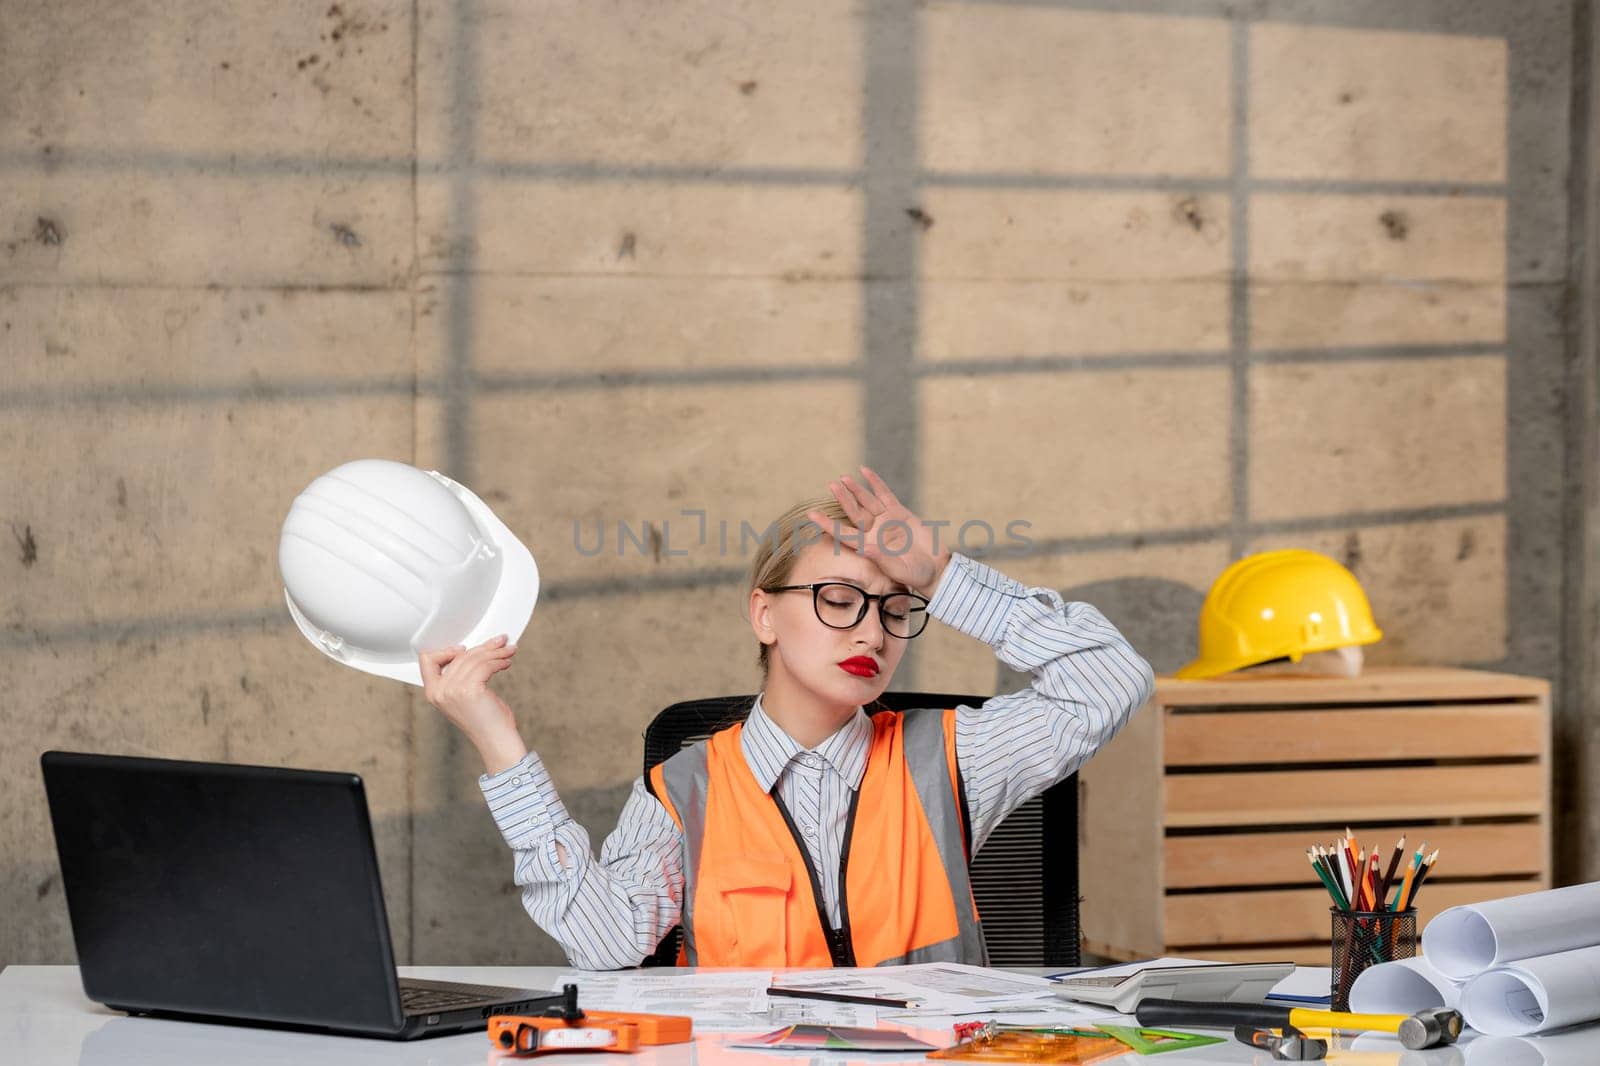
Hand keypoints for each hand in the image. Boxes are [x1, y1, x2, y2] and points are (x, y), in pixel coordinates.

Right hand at [419, 636, 527, 773]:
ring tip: (509, 651)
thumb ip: (460, 677)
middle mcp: (439, 692)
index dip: (446, 650)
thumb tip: (476, 651)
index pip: (428, 660)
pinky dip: (499, 660)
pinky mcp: (469, 690)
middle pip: (460, 656)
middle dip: (484, 647)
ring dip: (496, 652)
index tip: (465, 648)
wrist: (495, 741)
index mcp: (433, 693)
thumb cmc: (485, 721)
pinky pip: (486, 665)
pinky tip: (506, 662)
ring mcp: (453, 691)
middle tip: (501, 642)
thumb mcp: (465, 696)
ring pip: (475, 658)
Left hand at [807, 466, 951, 597]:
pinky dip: (875, 483)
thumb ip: (881, 558)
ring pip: (867, 501)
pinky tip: (865, 471)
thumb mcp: (897, 569)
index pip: (843, 534)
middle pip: (854, 513)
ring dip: (856, 489)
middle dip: (843, 499)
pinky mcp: (900, 513)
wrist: (935, 569)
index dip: (827, 524)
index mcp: (868, 547)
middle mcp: (874, 533)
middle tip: (831, 485)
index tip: (812, 515)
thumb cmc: (915, 575)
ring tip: (843, 478)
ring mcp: (886, 521)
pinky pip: (885, 495)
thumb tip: (864, 548)